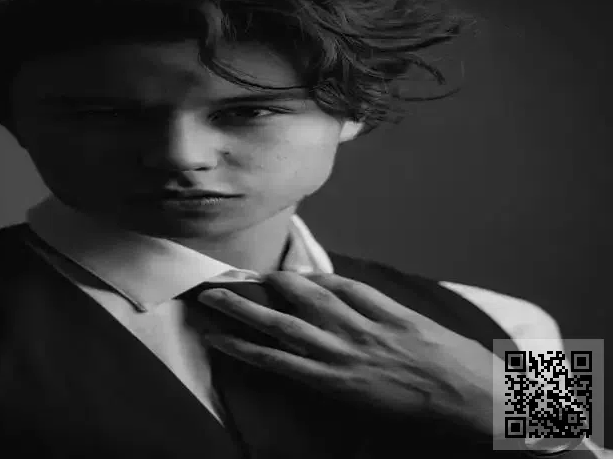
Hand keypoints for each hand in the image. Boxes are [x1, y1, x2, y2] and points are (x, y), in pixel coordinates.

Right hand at [197, 272, 506, 437]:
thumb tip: (307, 362)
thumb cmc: (423, 415)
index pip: (275, 360)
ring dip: (281, 286)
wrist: (478, 402)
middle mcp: (344, 355)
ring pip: (313, 301)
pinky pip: (354, 291)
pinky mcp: (395, 314)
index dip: (239, 346)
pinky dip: (330, 281)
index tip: (212, 334)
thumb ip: (336, 381)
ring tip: (258, 276)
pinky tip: (313, 275)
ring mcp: (369, 330)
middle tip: (213, 294)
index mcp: (336, 384)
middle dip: (242, 309)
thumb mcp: (370, 409)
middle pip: (281, 326)